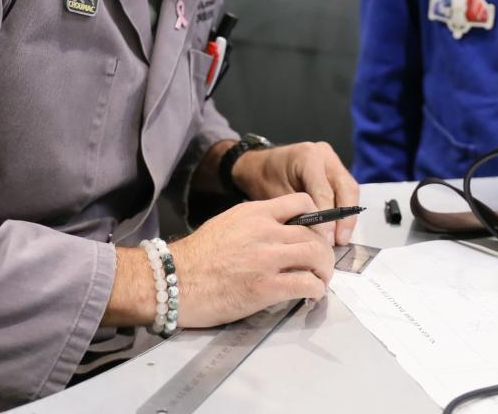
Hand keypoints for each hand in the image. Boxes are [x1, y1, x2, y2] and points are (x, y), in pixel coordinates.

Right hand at [171, 193, 335, 327]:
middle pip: (315, 232)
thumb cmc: (195, 257)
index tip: (316, 234)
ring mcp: (267, 259)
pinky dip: (315, 290)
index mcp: (255, 212)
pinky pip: (307, 284)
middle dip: (324, 250)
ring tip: (319, 280)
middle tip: (321, 264)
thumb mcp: (227, 223)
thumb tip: (278, 231)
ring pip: (317, 256)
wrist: (173, 281)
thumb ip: (255, 224)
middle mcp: (265, 231)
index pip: (302, 202)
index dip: (317, 218)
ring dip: (324, 270)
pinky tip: (310, 295)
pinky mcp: (267, 288)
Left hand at [233, 141, 359, 244]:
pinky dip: (344, 211)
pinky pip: (346, 191)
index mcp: (308, 156)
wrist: (261, 165)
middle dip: (344, 218)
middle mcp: (325, 155)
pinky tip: (339, 230)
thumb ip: (297, 212)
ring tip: (341, 239)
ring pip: (350, 190)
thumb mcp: (276, 195)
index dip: (327, 218)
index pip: (324, 191)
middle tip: (339, 241)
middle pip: (346, 187)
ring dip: (348, 216)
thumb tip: (317, 235)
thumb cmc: (264, 178)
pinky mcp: (336, 170)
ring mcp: (333, 161)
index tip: (325, 240)